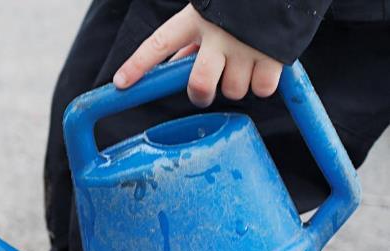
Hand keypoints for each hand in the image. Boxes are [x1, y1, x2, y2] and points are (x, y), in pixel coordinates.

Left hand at [113, 4, 282, 106]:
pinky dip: (262, 84)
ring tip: (243, 65)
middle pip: (200, 84)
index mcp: (195, 19)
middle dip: (201, 95)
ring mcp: (247, 46)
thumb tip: (176, 64)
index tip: (121, 82)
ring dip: (236, 85)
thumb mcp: (208, 11)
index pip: (158, 44)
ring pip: (233, 90)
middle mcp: (219, 34)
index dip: (138, 65)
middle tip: (204, 93)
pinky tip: (263, 66)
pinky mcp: (275, 55)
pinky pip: (262, 88)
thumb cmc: (240, 1)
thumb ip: (191, 38)